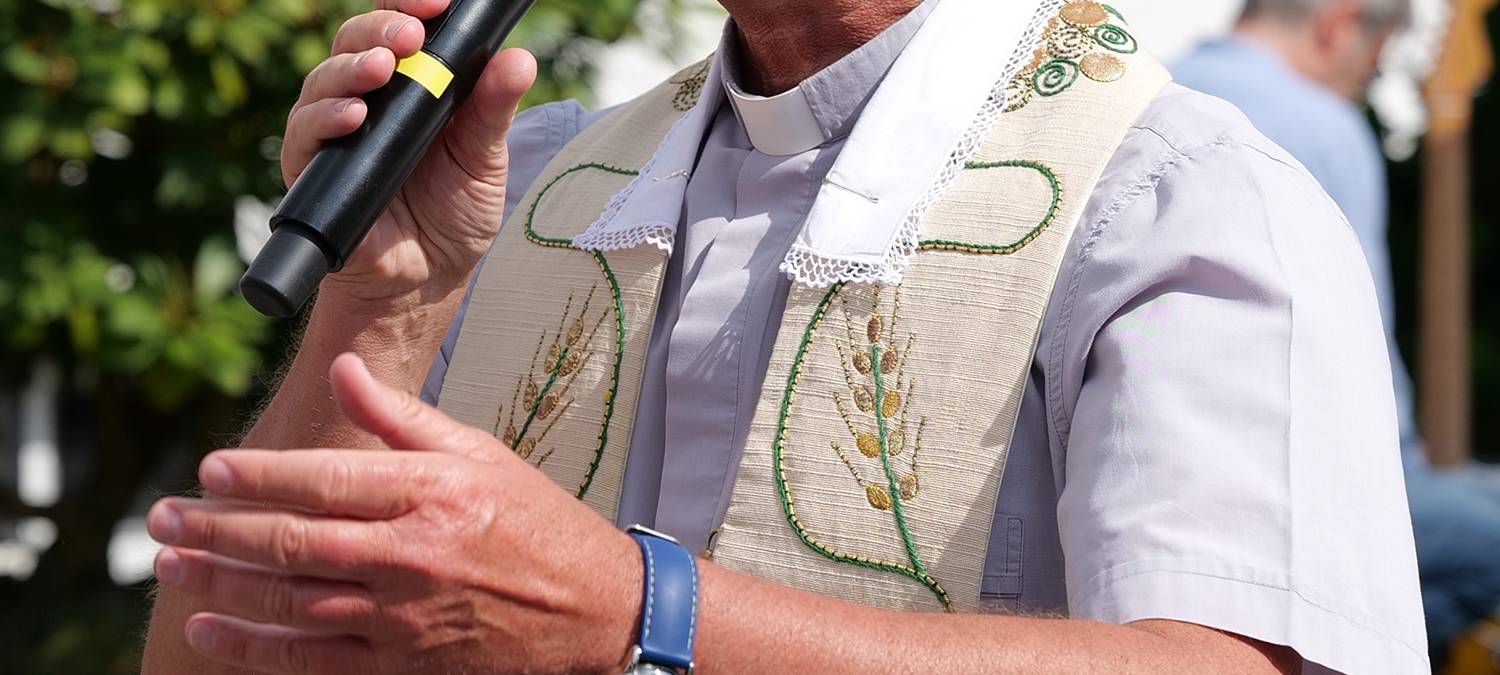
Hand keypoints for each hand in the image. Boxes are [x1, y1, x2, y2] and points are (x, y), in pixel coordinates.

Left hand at [147, 354, 641, 673]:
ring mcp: (404, 616)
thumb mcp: (480, 454)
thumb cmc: (538, 525)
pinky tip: (213, 629)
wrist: (595, 609)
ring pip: (289, 601)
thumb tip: (343, 370)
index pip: (323, 479)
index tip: (209, 469)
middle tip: (161, 520)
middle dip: (214, 531)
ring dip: (221, 584)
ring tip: (171, 566)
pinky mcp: (404, 663)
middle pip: (290, 542)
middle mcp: (410, 554)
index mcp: (429, 492)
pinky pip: (314, 657)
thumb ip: (402, 415)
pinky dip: (256, 646)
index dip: (256, 475)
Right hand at [284, 0, 536, 310]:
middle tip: (410, 35)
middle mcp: (368, 100)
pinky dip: (326, 119)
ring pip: (326, 80)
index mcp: (413, 87)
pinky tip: (354, 117)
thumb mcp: (485, 159)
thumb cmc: (454, 215)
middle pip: (358, 42)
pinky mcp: (313, 169)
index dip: (411, 6)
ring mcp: (336, 132)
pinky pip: (305, 134)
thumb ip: (494, 109)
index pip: (401, 27)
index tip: (438, 3)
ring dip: (351, 68)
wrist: (426, 281)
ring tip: (382, 68)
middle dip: (380, 29)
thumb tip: (520, 59)